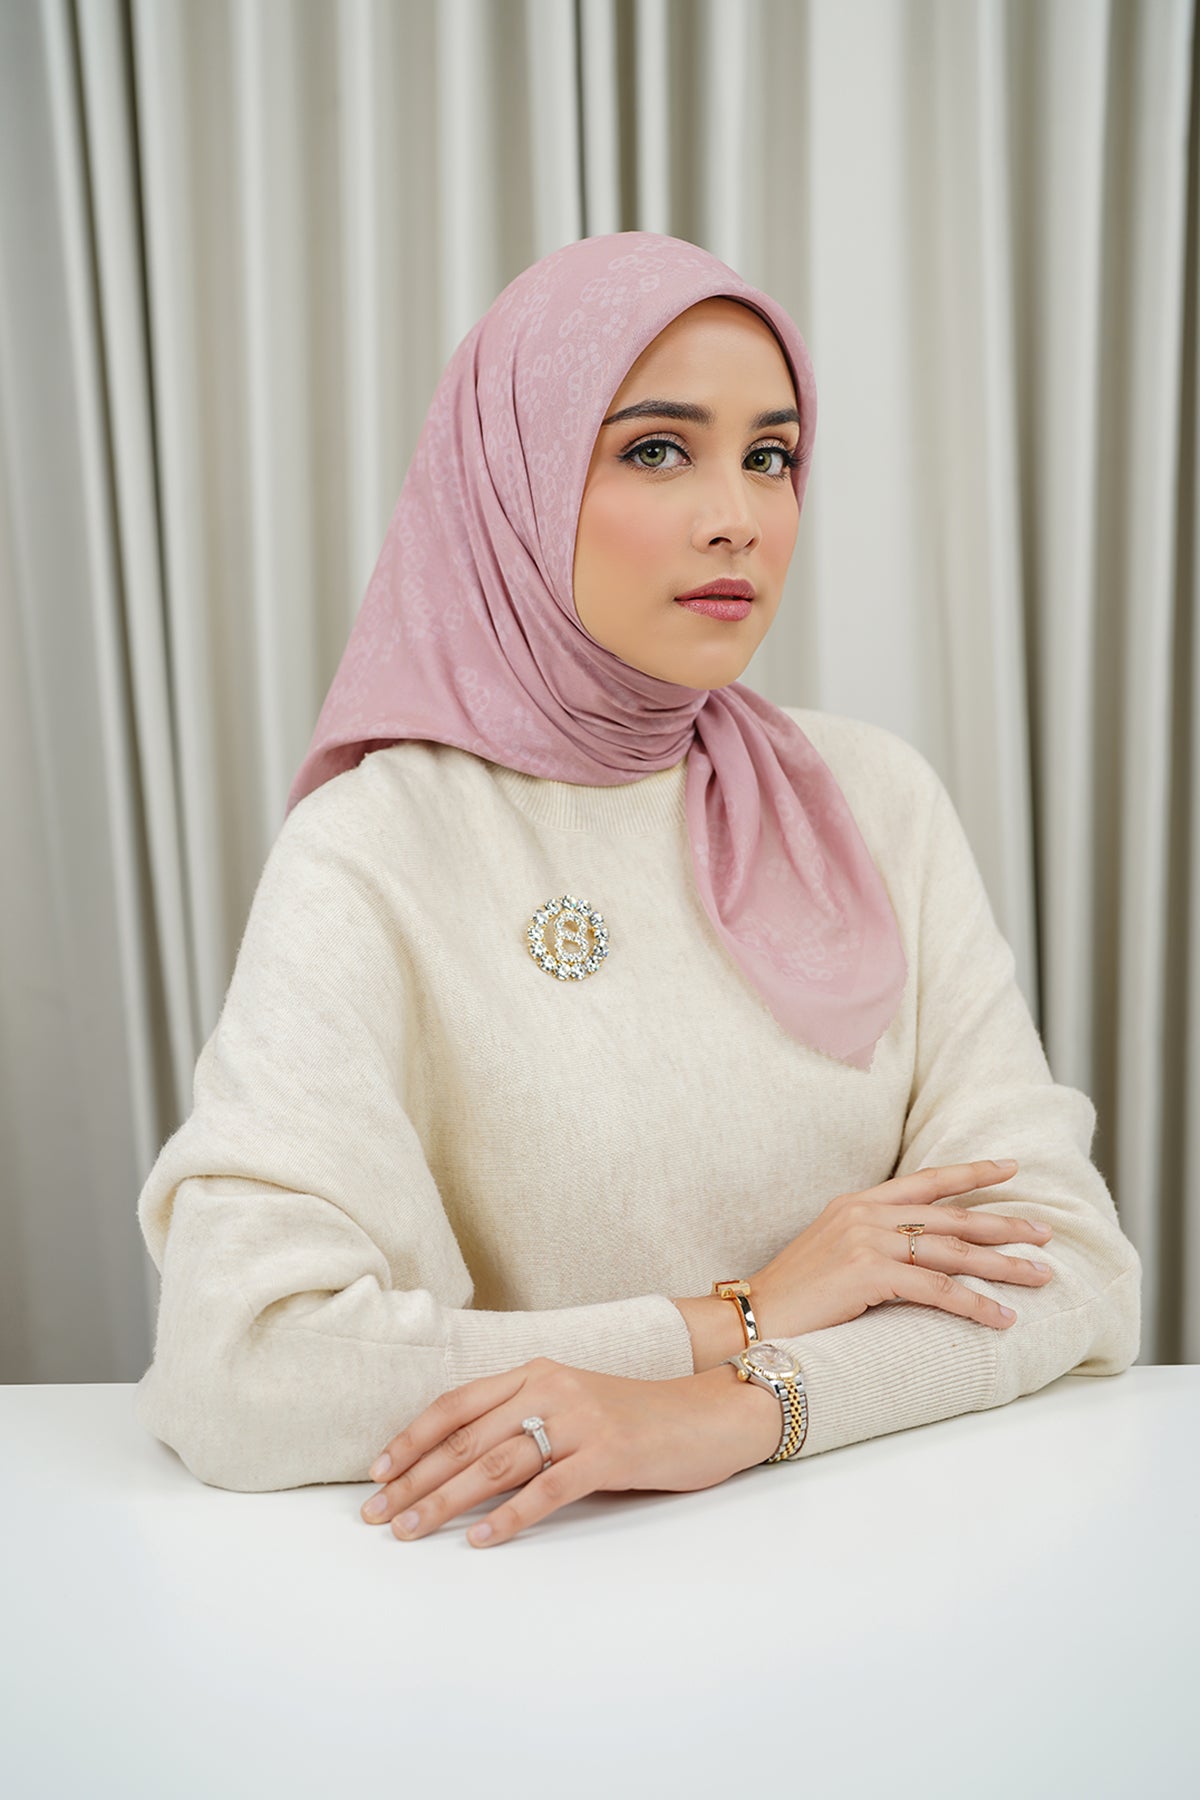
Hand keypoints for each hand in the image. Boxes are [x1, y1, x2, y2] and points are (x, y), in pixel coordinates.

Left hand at [359, 1357, 783, 1546]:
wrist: (707, 1414)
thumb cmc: (634, 1417)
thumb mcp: (569, 1403)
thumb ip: (521, 1417)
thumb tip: (455, 1461)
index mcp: (534, 1372)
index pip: (456, 1405)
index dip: (412, 1438)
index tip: (377, 1472)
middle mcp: (550, 1388)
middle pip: (466, 1438)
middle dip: (414, 1479)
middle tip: (377, 1515)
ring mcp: (580, 1420)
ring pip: (496, 1464)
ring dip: (446, 1501)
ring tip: (411, 1531)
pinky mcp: (608, 1453)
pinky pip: (547, 1490)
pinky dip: (509, 1518)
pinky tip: (480, 1540)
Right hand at [750, 1158, 1054, 1337]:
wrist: (753, 1316)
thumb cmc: (792, 1295)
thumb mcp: (832, 1252)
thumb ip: (871, 1241)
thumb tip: (914, 1252)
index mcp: (857, 1203)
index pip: (927, 1181)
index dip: (971, 1173)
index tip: (1010, 1169)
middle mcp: (865, 1214)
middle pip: (952, 1216)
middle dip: (1004, 1224)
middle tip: (1044, 1233)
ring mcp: (867, 1241)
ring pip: (953, 1251)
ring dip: (1003, 1266)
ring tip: (1040, 1276)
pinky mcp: (869, 1273)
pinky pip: (937, 1289)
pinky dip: (975, 1304)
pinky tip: (1002, 1316)